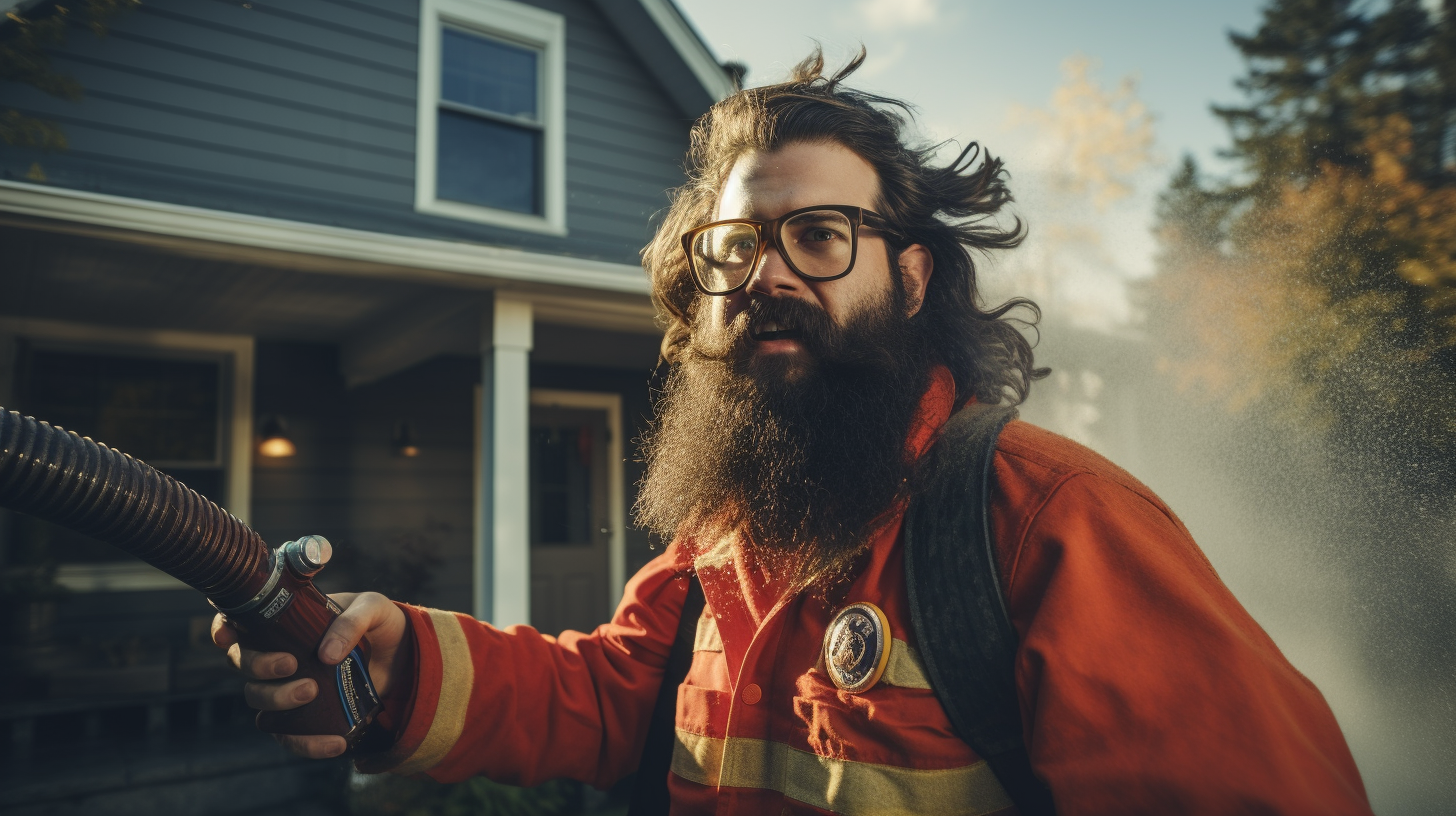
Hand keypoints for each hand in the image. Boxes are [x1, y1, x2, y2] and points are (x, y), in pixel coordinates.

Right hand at [211, 591, 408, 757]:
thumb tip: (326, 655)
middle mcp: (278, 654)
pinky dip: (307, 743)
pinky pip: (291, 737)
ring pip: (259, 700)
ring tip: (312, 692)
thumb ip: (351, 622)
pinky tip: (335, 743)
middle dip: (259, 667)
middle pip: (242, 664)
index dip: (222, 628)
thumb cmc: (380, 623)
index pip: (239, 623)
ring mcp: (289, 686)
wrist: (403, 655)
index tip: (227, 636)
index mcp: (286, 621)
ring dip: (277, 700)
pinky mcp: (306, 715)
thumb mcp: (372, 608)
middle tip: (291, 665)